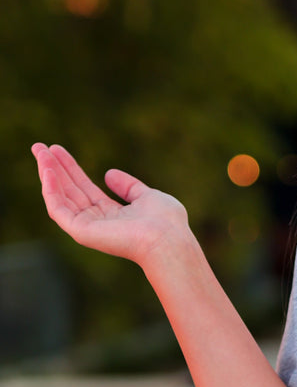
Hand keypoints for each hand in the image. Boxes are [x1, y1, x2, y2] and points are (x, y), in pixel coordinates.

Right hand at [32, 143, 191, 268]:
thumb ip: (128, 186)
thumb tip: (109, 173)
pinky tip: (48, 170)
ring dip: (48, 174)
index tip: (57, 149)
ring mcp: (88, 228)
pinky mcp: (81, 232)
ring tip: (40, 152)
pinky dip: (51, 190)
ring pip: (60, 198)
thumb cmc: (165, 222)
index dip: (71, 168)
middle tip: (38, 147)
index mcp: (113, 215)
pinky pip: (58, 209)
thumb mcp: (147, 196)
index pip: (85, 188)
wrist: (167, 239)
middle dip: (53, 169)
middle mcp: (97, 222)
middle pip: (69, 190)